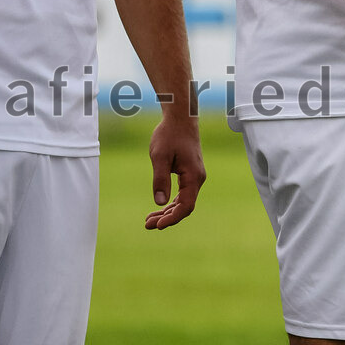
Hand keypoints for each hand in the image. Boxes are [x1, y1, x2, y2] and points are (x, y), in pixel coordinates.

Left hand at [143, 114, 205, 230]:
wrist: (180, 118)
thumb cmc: (169, 134)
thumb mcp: (160, 156)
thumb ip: (160, 179)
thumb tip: (159, 203)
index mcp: (193, 177)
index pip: (186, 206)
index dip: (172, 218)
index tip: (157, 225)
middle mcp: (197, 179)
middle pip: (184, 206)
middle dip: (167, 217)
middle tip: (147, 225)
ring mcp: (195, 176)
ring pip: (183, 200)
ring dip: (168, 211)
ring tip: (149, 220)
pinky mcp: (190, 172)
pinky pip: (183, 193)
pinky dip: (171, 201)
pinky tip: (160, 206)